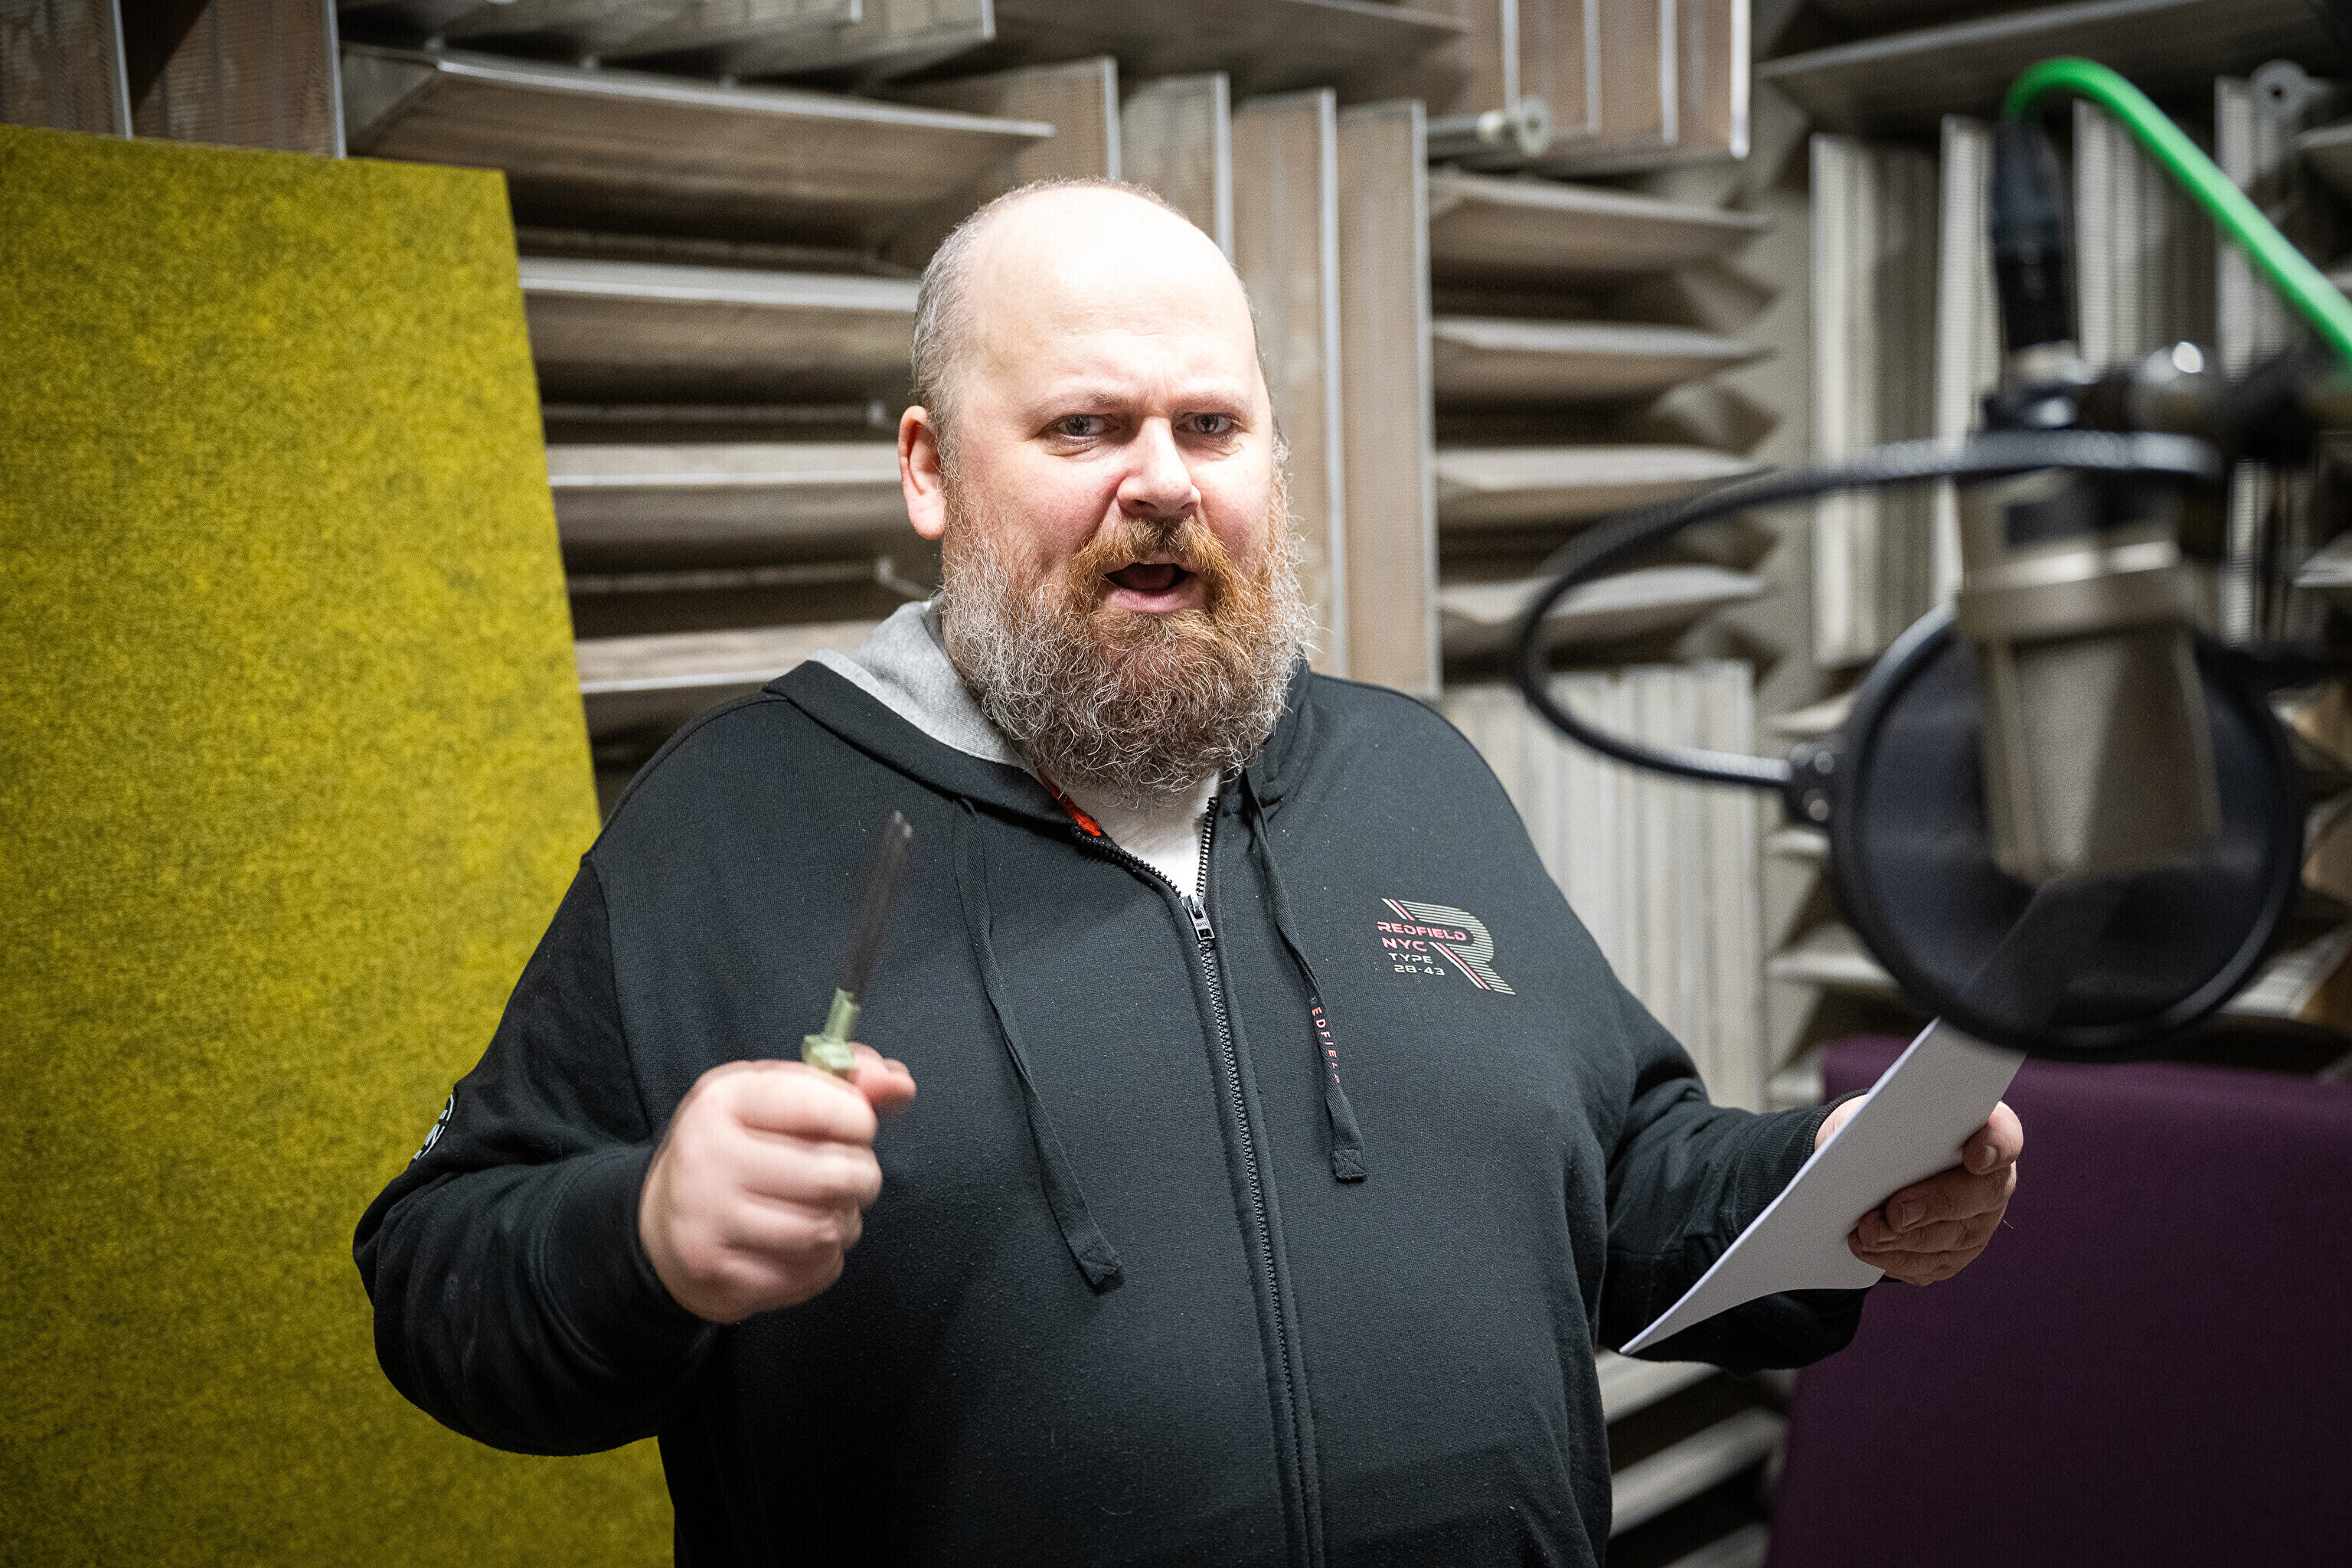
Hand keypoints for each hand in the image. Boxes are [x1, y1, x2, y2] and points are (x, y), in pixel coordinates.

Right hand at [639, 1045, 917, 1322]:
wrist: (661, 1225)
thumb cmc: (736, 1149)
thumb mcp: (775, 1096)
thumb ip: (845, 1082)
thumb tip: (899, 1084)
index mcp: (722, 1101)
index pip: (818, 1106)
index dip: (860, 1119)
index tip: (856, 1126)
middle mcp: (707, 1160)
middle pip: (830, 1176)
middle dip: (863, 1176)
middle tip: (855, 1175)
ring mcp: (707, 1222)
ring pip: (823, 1229)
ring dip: (845, 1221)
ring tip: (832, 1209)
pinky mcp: (718, 1276)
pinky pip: (810, 1273)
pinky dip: (825, 1260)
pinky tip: (806, 1244)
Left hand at [1814, 1097, 2022, 1285]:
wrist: (1875, 1161)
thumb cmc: (1882, 1129)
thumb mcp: (1875, 1115)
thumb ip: (1884, 1122)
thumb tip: (1865, 1146)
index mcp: (1982, 1130)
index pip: (2005, 1134)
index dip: (1995, 1146)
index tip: (1975, 1155)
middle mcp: (1991, 1178)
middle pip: (1980, 1195)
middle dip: (1935, 1205)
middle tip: (1895, 1214)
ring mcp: (1979, 1221)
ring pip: (1954, 1238)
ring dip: (1906, 1240)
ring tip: (1868, 1232)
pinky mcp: (1957, 1253)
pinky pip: (1933, 1264)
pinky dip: (1897, 1259)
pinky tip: (1868, 1248)